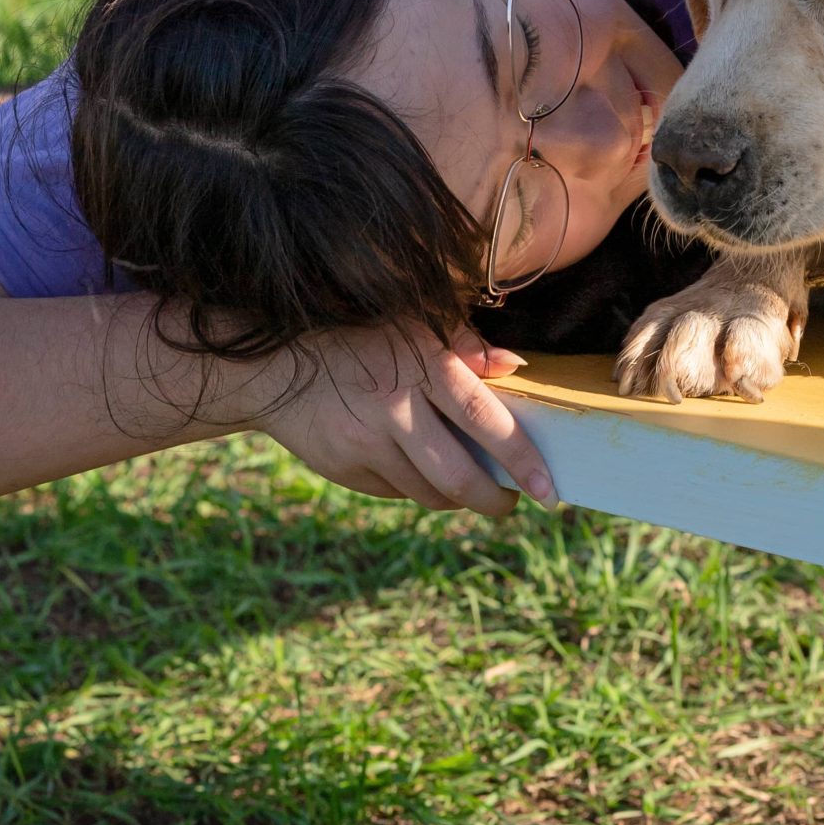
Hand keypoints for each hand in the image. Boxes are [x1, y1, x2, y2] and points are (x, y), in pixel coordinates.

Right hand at [254, 323, 557, 515]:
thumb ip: (465, 345)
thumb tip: (515, 366)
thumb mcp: (411, 322)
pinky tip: (417, 468)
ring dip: (457, 497)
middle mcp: (396, 409)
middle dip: (495, 500)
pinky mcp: (345, 469)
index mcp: (424, 367)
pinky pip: (396, 492)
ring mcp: (367, 444)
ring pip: (429, 493)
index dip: (523, 462)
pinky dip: (417, 488)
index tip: (550, 492)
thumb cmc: (357, 336)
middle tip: (511, 502)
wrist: (273, 364)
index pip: (487, 421)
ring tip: (470, 485)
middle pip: (460, 478)